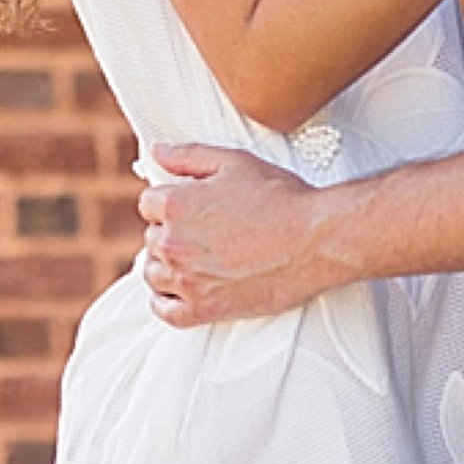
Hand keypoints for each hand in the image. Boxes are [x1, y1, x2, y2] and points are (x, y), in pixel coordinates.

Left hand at [136, 143, 338, 326]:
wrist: (315, 240)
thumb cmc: (279, 199)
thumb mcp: (232, 162)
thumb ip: (187, 156)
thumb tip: (156, 152)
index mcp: (175, 205)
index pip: (148, 203)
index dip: (169, 201)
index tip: (189, 206)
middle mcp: (173, 243)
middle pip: (152, 238)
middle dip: (171, 231)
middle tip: (202, 230)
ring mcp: (187, 280)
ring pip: (154, 273)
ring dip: (167, 264)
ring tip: (194, 258)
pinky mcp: (205, 309)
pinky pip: (166, 310)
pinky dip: (167, 300)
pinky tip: (180, 290)